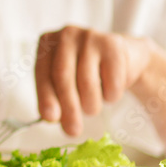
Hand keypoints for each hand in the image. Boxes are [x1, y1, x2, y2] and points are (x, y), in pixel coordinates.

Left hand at [34, 26, 157, 135]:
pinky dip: (111, 96)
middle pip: (63, 77)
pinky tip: (109, 89)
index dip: (46, 97)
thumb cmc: (85, 71)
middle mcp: (66, 35)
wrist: (123, 57)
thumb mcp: (65, 81)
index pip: (42, 74)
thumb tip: (50, 118)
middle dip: (68, 108)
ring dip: (91, 105)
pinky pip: (111, 82)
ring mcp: (89, 37)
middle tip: (73, 131)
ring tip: (92, 107)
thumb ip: (54, 97)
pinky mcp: (113, 44)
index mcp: (47, 43)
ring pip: (87, 82)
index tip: (50, 118)